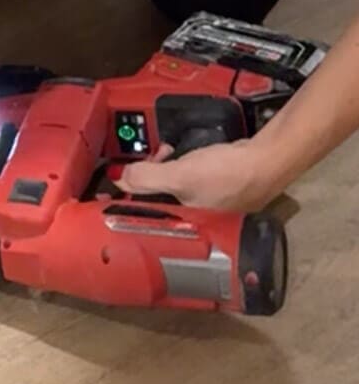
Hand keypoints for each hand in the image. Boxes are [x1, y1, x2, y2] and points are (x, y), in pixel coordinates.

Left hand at [120, 140, 276, 212]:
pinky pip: (188, 184)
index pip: (145, 220)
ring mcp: (207, 210)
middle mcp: (195, 225)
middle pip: (157, 204)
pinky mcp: (216, 194)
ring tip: (166, 154)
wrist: (266, 161)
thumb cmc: (227, 174)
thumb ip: (147, 177)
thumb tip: (121, 178)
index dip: (128, 200)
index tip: (116, 185)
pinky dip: (181, 171)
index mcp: (185, 228)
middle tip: (150, 161)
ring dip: (164, 172)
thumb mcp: (180, 174)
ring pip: (172, 193)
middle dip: (147, 180)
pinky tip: (183, 156)